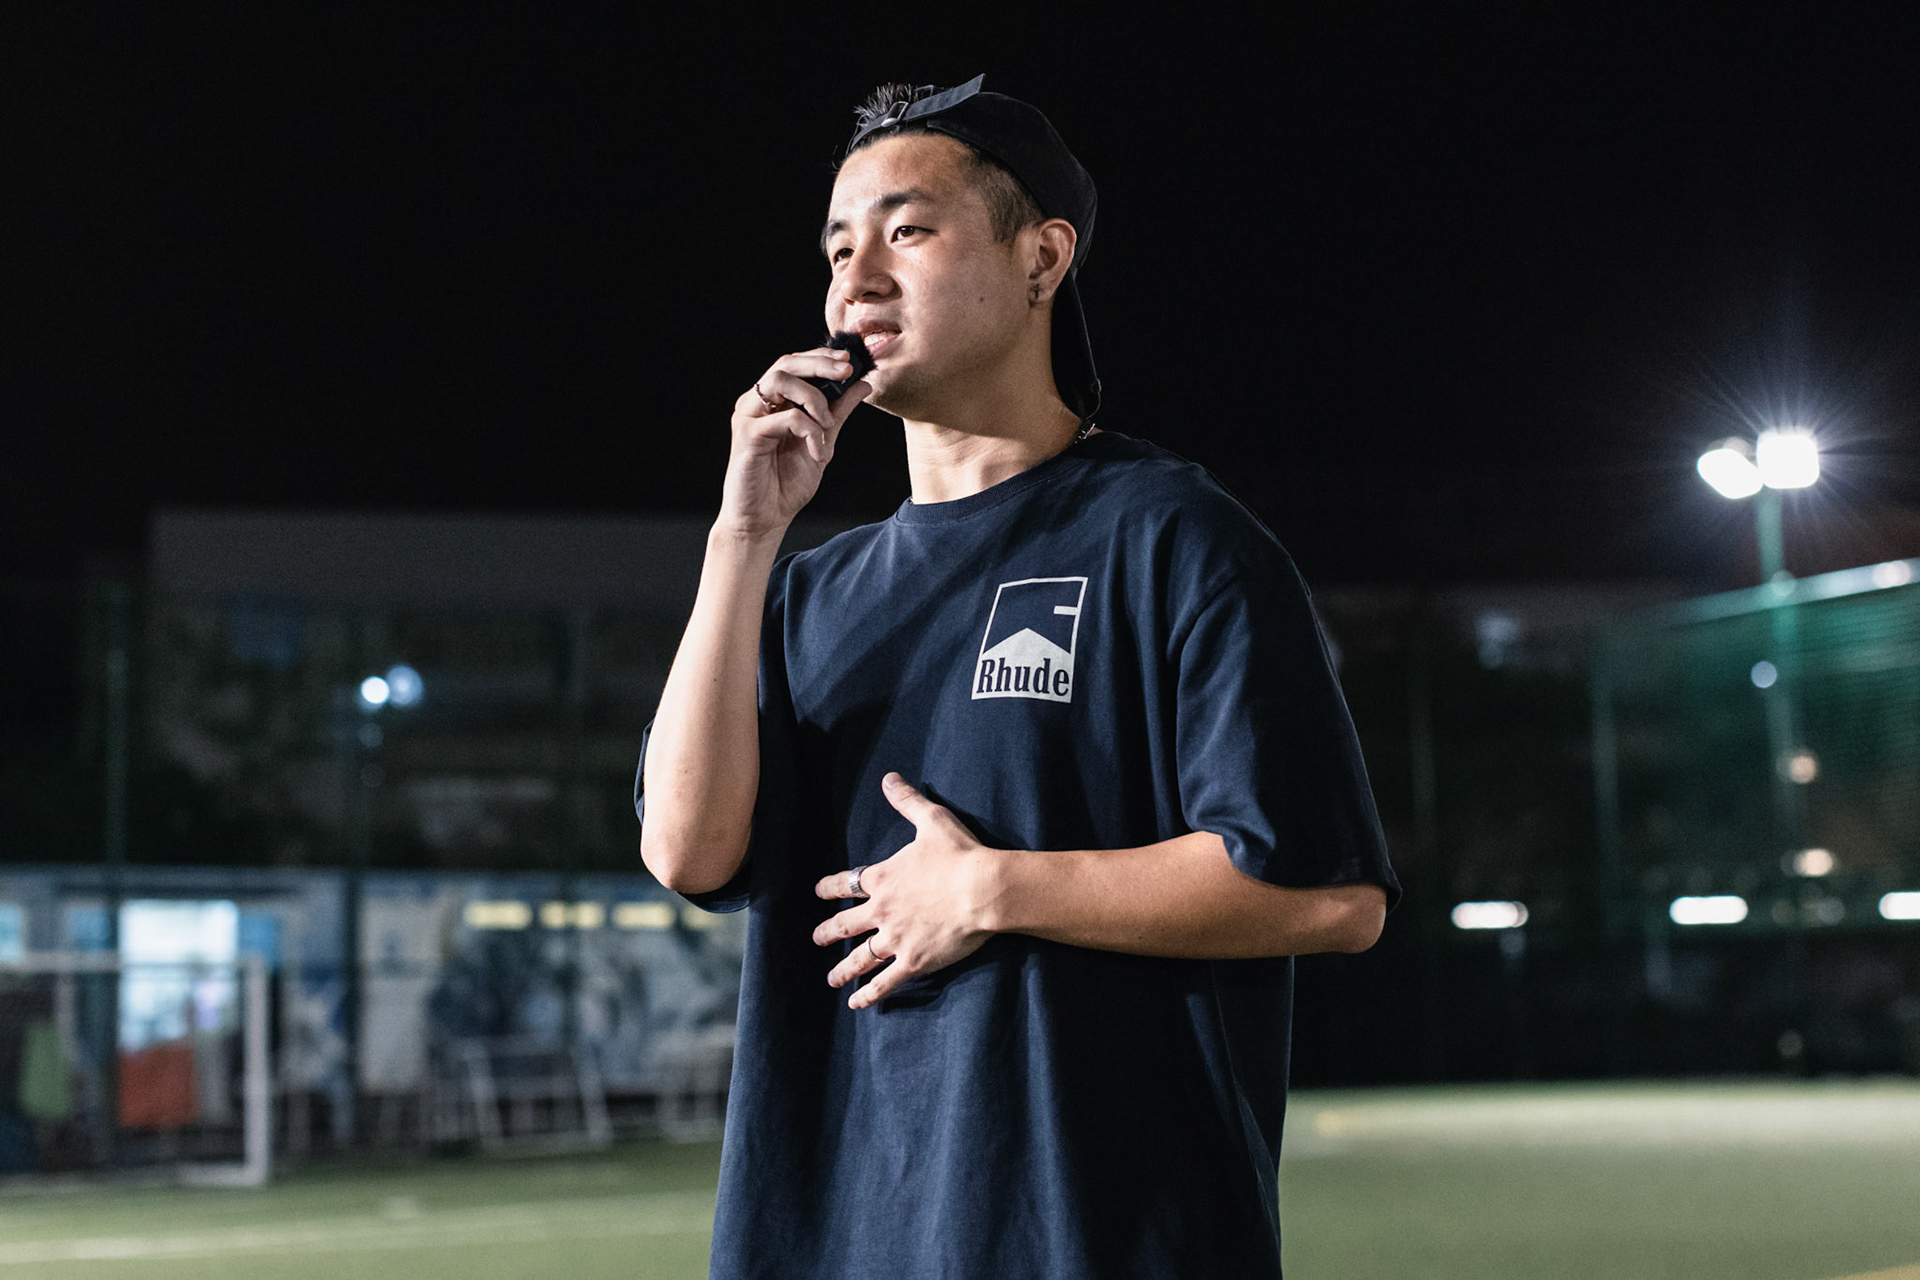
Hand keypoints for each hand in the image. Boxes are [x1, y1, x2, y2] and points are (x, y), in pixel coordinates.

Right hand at [720, 347, 871, 540]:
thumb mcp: (823, 442)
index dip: (821, 357)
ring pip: (780, 381)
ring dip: (813, 399)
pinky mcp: (748, 436)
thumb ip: (838, 412)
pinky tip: (818, 453)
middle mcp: (756, 404)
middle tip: (845, 372)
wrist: (765, 519)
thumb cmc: (785, 483)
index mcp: (772, 402)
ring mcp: (749, 417)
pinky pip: (785, 418)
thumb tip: (863, 384)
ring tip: (827, 426)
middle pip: (785, 363)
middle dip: (820, 364)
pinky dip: (810, 431)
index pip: (794, 364)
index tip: (849, 362)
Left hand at [812, 773, 998, 1008]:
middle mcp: (881, 911)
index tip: (818, 891)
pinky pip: (885, 982)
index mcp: (883, 878)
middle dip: (830, 932)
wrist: (983, 889)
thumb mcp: (931, 820)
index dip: (830, 888)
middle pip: (847, 925)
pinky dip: (870, 994)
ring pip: (861, 958)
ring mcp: (895, 939)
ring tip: (832, 979)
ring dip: (844, 969)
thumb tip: (889, 778)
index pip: (847, 883)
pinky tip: (857, 1003)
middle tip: (818, 938)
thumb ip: (906, 801)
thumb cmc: (959, 854)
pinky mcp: (914, 961)